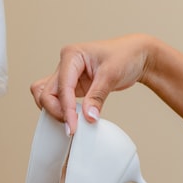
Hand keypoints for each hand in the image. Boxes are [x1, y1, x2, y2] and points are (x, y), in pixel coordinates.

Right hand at [30, 34, 154, 134]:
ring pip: (45, 96)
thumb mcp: (112, 75)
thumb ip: (97, 97)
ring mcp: (66, 76)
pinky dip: (59, 110)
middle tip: (72, 126)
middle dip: (56, 111)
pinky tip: (71, 118)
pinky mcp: (71, 86)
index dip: (66, 108)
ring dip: (53, 111)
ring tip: (71, 122)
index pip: (62, 86)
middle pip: (46, 92)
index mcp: (72, 55)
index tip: (73, 126)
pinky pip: (55, 100)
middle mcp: (65, 65)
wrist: (136, 56)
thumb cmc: (125, 56)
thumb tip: (87, 117)